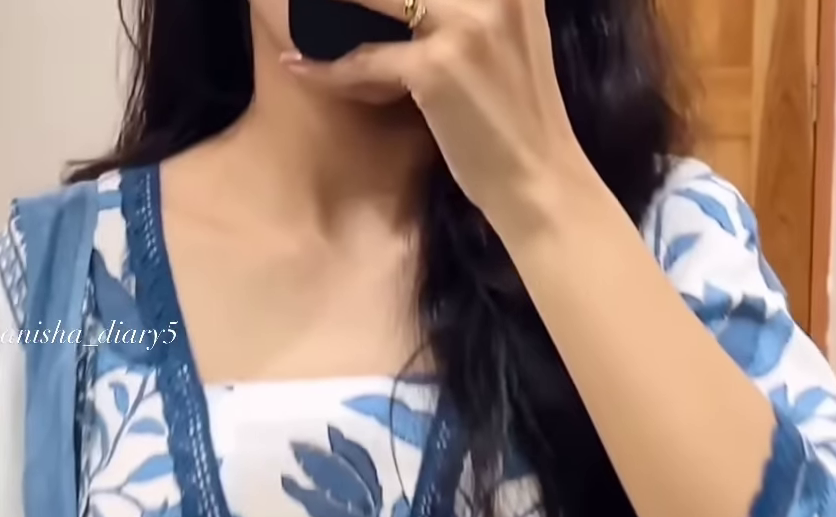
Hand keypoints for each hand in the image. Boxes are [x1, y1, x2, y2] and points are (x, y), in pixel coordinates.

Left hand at [286, 0, 586, 237]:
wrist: (538, 180)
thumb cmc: (518, 119)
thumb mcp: (510, 37)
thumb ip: (475, 5)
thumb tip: (412, 3)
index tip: (368, 4)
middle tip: (310, 3)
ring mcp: (467, 23)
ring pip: (378, 1)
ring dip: (332, 9)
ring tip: (297, 11)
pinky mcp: (438, 68)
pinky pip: (364, 60)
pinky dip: (327, 69)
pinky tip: (298, 66)